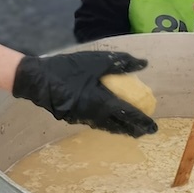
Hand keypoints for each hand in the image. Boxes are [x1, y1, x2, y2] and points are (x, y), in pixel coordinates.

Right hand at [12, 51, 157, 137]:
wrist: (38, 79)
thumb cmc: (69, 68)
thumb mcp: (97, 61)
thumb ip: (121, 63)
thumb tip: (143, 64)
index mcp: (103, 103)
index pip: (129, 115)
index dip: (143, 121)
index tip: (155, 126)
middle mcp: (95, 115)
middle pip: (119, 127)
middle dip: (134, 130)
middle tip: (145, 131)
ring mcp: (83, 119)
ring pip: (107, 128)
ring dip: (121, 129)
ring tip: (131, 129)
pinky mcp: (73, 118)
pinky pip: (96, 124)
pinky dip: (107, 124)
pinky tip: (109, 119)